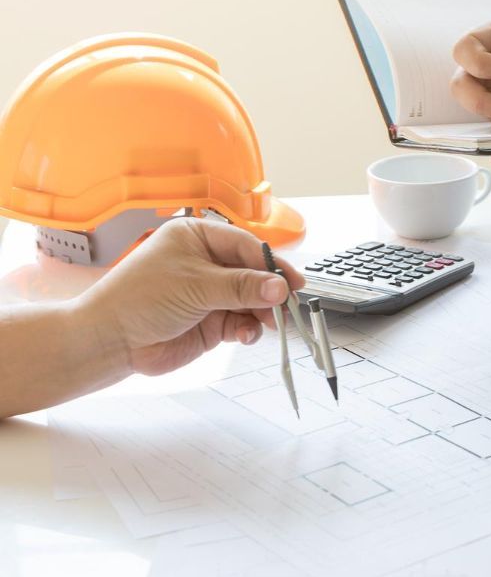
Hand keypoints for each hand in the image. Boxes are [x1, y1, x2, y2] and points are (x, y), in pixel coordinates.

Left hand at [77, 217, 304, 377]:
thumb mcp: (197, 285)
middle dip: (269, 291)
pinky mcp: (210, 322)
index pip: (245, 245)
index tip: (291, 281)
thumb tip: (279, 287)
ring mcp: (208, 294)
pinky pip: (240, 323)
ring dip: (261, 312)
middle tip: (286, 305)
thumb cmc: (140, 298)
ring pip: (250, 301)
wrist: (113, 339)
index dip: (270, 263)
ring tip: (268, 323)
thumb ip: (242, 287)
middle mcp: (204, 263)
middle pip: (251, 274)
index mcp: (197, 237)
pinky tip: (245, 335)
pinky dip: (248, 329)